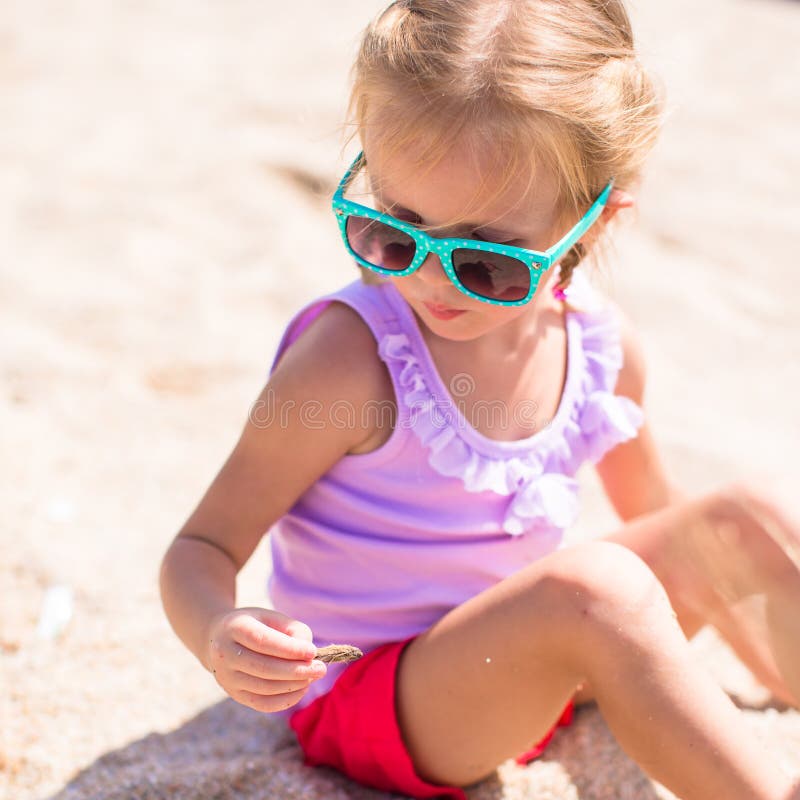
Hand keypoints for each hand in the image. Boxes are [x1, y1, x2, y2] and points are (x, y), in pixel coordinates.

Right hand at [206, 607, 327, 712]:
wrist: (219, 639)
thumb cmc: (255, 625)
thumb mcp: (272, 617)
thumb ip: (293, 630)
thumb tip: (309, 654)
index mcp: (235, 628)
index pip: (263, 641)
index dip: (289, 649)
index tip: (313, 651)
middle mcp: (225, 654)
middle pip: (264, 668)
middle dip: (297, 670)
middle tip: (321, 669)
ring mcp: (227, 677)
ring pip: (265, 688)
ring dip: (294, 685)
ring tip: (312, 676)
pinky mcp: (234, 694)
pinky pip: (262, 704)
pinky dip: (286, 700)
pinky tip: (301, 689)